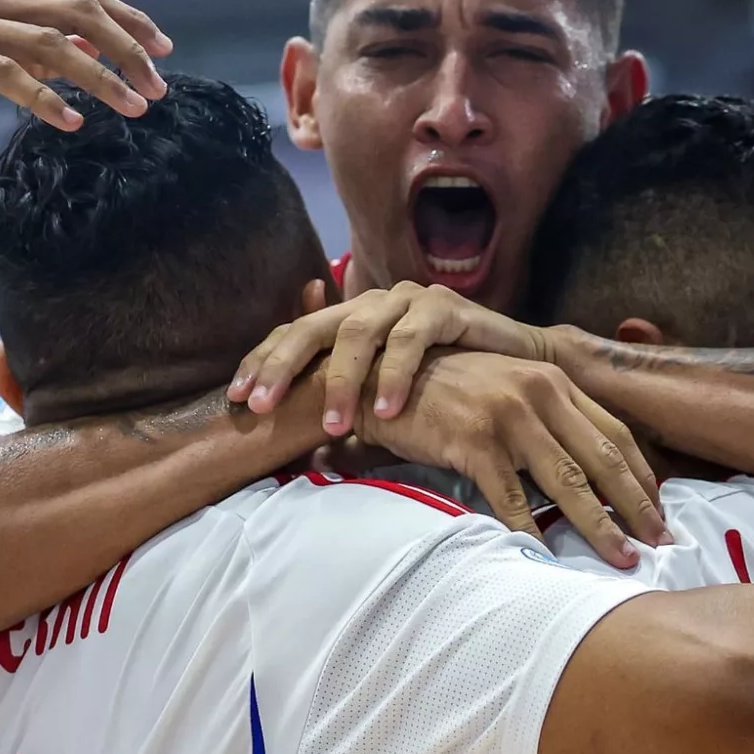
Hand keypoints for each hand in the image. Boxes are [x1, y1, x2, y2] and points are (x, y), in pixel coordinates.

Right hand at [0, 0, 170, 132]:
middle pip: (77, 12)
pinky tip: (72, 122)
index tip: (164, 51)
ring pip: (50, 43)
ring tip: (132, 108)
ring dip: (99, 77)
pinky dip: (44, 98)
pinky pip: (4, 73)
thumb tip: (83, 58)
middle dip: (127, 49)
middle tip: (158, 88)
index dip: (128, 19)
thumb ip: (25, 50)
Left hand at [229, 282, 546, 435]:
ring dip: (340, 381)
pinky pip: (411, 339)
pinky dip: (395, 375)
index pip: (293, 335)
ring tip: (332, 425)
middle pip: (312, 327)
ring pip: (358, 333)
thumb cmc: (447, 387)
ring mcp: (406, 300)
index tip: (235, 400)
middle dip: (281, 366)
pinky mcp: (444, 307)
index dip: (261, 363)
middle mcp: (371, 303)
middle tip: (261, 405)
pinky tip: (386, 410)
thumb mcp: (386, 396)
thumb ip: (351, 408)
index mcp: (349, 319)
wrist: (518, 367)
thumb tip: (312, 452)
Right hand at [364, 350, 668, 568]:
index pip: (615, 432)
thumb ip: (544, 414)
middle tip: (660, 541)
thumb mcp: (505, 386)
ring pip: (568, 482)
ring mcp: (508, 417)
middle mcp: (539, 393)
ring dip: (599, 526)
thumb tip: (581, 465)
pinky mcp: (475, 441)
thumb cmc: (445, 390)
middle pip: (604, 459)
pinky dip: (531, 532)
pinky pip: (511, 499)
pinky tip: (548, 558)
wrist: (383, 381)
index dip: (642, 474)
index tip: (659, 507)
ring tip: (620, 558)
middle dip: (636, 506)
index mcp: (553, 380)